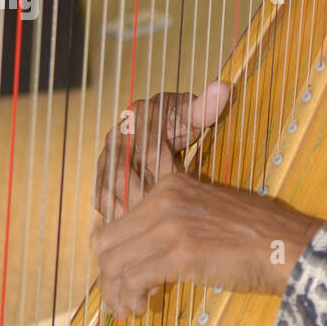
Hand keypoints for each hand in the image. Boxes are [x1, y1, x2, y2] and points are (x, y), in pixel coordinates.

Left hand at [92, 173, 321, 318]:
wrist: (288, 246)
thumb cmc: (258, 236)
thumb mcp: (209, 210)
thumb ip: (175, 219)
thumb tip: (147, 251)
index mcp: (169, 185)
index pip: (116, 221)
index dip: (112, 255)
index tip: (121, 276)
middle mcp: (164, 199)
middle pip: (106, 243)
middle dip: (107, 277)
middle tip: (119, 299)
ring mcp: (170, 225)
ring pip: (114, 263)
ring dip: (116, 293)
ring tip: (129, 309)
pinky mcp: (180, 254)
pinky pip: (133, 280)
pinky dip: (130, 299)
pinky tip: (141, 308)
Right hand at [93, 80, 230, 221]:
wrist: (161, 123)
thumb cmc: (182, 118)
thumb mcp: (195, 112)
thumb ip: (206, 107)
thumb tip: (224, 89)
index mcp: (139, 117)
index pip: (147, 148)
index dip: (162, 171)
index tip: (177, 190)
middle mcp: (116, 137)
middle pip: (120, 176)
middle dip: (139, 201)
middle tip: (160, 223)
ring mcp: (106, 159)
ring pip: (107, 192)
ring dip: (125, 214)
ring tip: (146, 235)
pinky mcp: (102, 179)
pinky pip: (103, 201)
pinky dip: (117, 219)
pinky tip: (134, 236)